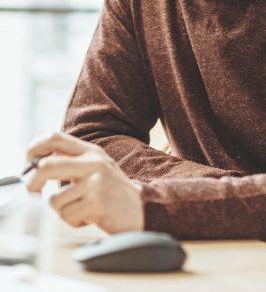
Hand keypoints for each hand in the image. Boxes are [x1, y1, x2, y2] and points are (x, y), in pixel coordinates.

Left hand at [25, 131, 143, 233]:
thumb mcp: (96, 169)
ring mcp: (96, 181)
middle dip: (32, 183)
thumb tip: (36, 166)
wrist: (142, 208)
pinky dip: (73, 222)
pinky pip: (66, 216)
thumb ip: (72, 163)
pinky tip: (89, 217)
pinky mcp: (97, 202)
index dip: (34, 149)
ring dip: (62, 210)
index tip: (28, 165)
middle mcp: (94, 162)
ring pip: (54, 200)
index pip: (54, 138)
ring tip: (80, 209)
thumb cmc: (113, 193)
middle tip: (34, 192)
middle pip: (46, 165)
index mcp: (91, 151)